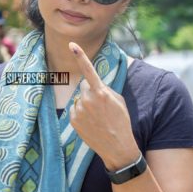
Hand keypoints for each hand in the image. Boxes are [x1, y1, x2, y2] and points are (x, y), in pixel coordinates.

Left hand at [68, 42, 138, 169]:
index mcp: (101, 92)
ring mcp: (79, 110)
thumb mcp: (118, 101)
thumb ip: (104, 89)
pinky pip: (75, 110)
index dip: (80, 56)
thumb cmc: (121, 122)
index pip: (89, 70)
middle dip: (91, 92)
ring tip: (98, 118)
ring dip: (86, 104)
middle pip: (84, 86)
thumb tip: (91, 86)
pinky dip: (81, 114)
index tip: (71, 44)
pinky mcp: (73, 120)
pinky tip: (91, 123)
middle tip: (102, 107)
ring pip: (79, 99)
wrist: (117, 147)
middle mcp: (88, 100)